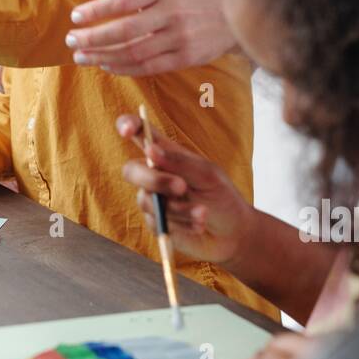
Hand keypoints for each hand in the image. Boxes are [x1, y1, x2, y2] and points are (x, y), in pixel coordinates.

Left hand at [66, 0, 234, 74]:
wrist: (237, 14)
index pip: (124, 1)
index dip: (97, 10)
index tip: (75, 17)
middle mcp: (171, 13)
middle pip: (125, 30)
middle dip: (94, 37)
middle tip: (71, 41)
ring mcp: (180, 37)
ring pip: (134, 52)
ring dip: (104, 56)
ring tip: (82, 57)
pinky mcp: (186, 58)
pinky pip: (150, 67)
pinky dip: (125, 68)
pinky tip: (107, 65)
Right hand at [118, 113, 254, 266]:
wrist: (232, 233)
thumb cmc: (221, 196)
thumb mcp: (207, 175)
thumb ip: (179, 162)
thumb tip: (150, 150)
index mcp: (166, 153)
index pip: (140, 133)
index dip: (127, 125)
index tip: (126, 130)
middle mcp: (154, 174)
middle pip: (131, 170)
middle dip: (154, 180)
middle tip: (181, 188)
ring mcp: (152, 199)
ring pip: (147, 200)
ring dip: (178, 208)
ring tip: (203, 213)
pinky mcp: (155, 222)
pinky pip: (156, 222)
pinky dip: (181, 223)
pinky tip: (198, 224)